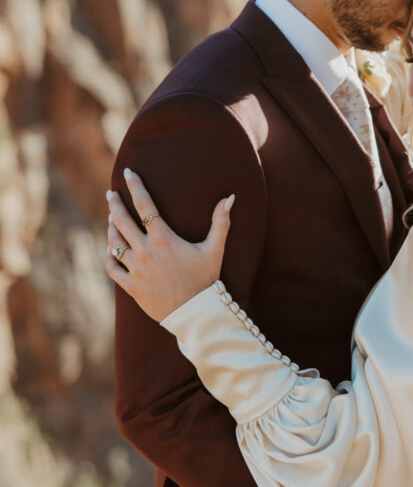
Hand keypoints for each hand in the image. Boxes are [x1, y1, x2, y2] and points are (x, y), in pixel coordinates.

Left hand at [105, 168, 234, 321]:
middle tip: (111, 194)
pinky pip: (112, 267)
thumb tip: (229, 198)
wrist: (195, 314)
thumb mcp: (214, 249)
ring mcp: (135, 269)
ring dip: (112, 228)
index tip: (128, 172)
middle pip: (122, 220)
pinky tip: (111, 249)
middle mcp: (145, 251)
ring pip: (115, 242)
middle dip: (115, 204)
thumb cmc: (206, 279)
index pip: (144, 205)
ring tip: (112, 219)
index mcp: (163, 238)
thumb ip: (220, 221)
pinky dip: (110, 255)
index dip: (135, 186)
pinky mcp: (130, 286)